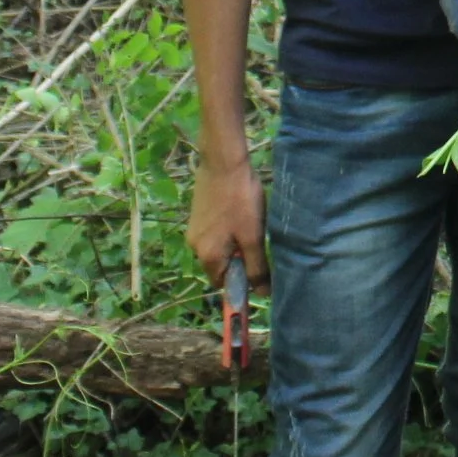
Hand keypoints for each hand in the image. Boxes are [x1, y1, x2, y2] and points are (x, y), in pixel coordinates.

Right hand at [187, 153, 266, 290]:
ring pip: (220, 248)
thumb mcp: (253, 236)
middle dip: (240, 258)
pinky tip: (243, 213)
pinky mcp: (198, 216)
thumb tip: (262, 294)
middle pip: (221, 265)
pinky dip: (230, 230)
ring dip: (237, 242)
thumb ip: (257, 267)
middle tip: (258, 239)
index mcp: (207, 256)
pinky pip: (216, 233)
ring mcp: (195, 230)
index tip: (259, 267)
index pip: (223, 283)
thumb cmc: (241, 200)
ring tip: (252, 223)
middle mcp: (195, 247)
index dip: (242, 280)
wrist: (223, 163)